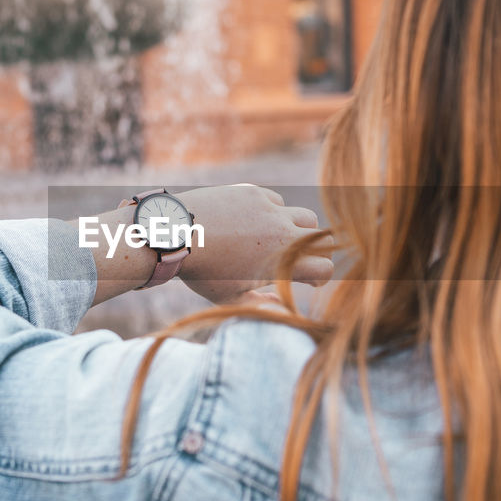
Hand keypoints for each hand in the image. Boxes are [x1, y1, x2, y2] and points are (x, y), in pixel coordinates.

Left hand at [174, 185, 333, 304]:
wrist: (175, 233)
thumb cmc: (203, 272)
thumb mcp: (230, 299)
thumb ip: (262, 306)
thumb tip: (283, 307)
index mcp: (281, 262)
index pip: (325, 268)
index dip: (321, 277)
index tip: (309, 281)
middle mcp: (283, 233)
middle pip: (324, 240)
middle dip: (318, 253)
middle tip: (303, 261)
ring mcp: (270, 209)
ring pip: (305, 218)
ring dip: (301, 231)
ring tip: (283, 241)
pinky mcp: (255, 193)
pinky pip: (278, 202)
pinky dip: (275, 214)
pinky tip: (257, 224)